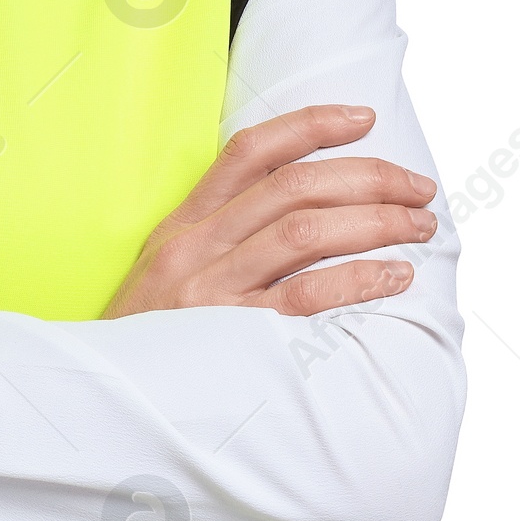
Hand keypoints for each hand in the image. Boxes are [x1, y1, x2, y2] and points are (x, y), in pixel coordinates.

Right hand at [105, 105, 436, 318]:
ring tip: (418, 226)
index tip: (363, 118)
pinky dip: (356, 280)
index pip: (251, 151)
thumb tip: (302, 207)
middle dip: (367, 177)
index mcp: (184, 222)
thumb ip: (220, 236)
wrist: (101, 402)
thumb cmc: (150, 337)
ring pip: (304, 231)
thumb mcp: (167, 270)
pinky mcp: (231, 338)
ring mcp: (212, 290)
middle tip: (418, 188)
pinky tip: (393, 277)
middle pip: (293, 187)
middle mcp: (197, 246)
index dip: (310, 125)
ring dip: (373, 222)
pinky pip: (304, 298)